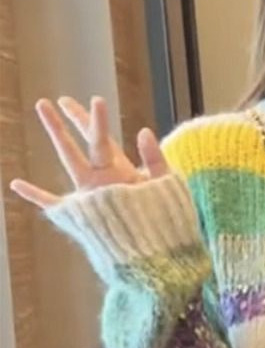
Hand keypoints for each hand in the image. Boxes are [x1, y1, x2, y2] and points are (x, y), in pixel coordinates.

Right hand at [9, 96, 167, 209]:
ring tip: (42, 121)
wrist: (157, 248)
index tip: (92, 99)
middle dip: (69, 121)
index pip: (104, 138)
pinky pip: (53, 202)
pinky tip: (16, 184)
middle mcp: (103, 177)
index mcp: (122, 169)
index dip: (95, 119)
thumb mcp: (165, 184)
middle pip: (85, 143)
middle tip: (50, 100)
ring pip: (70, 160)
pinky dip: (35, 195)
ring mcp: (91, 194)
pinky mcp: (83, 213)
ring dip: (58, 137)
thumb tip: (143, 130)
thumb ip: (155, 159)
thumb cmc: (164, 217)